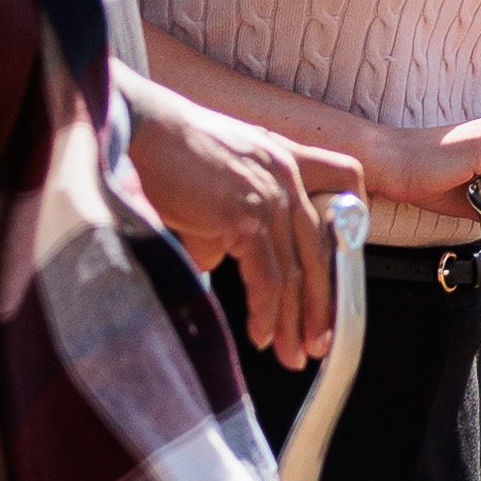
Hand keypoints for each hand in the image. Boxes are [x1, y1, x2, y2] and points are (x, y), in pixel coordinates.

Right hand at [128, 81, 350, 365]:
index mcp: (288, 159)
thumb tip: (217, 259)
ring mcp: (270, 194)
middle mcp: (287, 175)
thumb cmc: (166, 153)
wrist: (138, 129)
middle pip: (319, 251)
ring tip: (289, 351)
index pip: (341, 200)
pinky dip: (265, 312)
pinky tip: (261, 333)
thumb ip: (231, 217)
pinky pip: (266, 277)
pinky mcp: (246, 215)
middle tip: (316, 342)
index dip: (340, 248)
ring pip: (293, 271)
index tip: (332, 289)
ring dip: (291, 320)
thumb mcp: (218, 178)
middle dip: (319, 305)